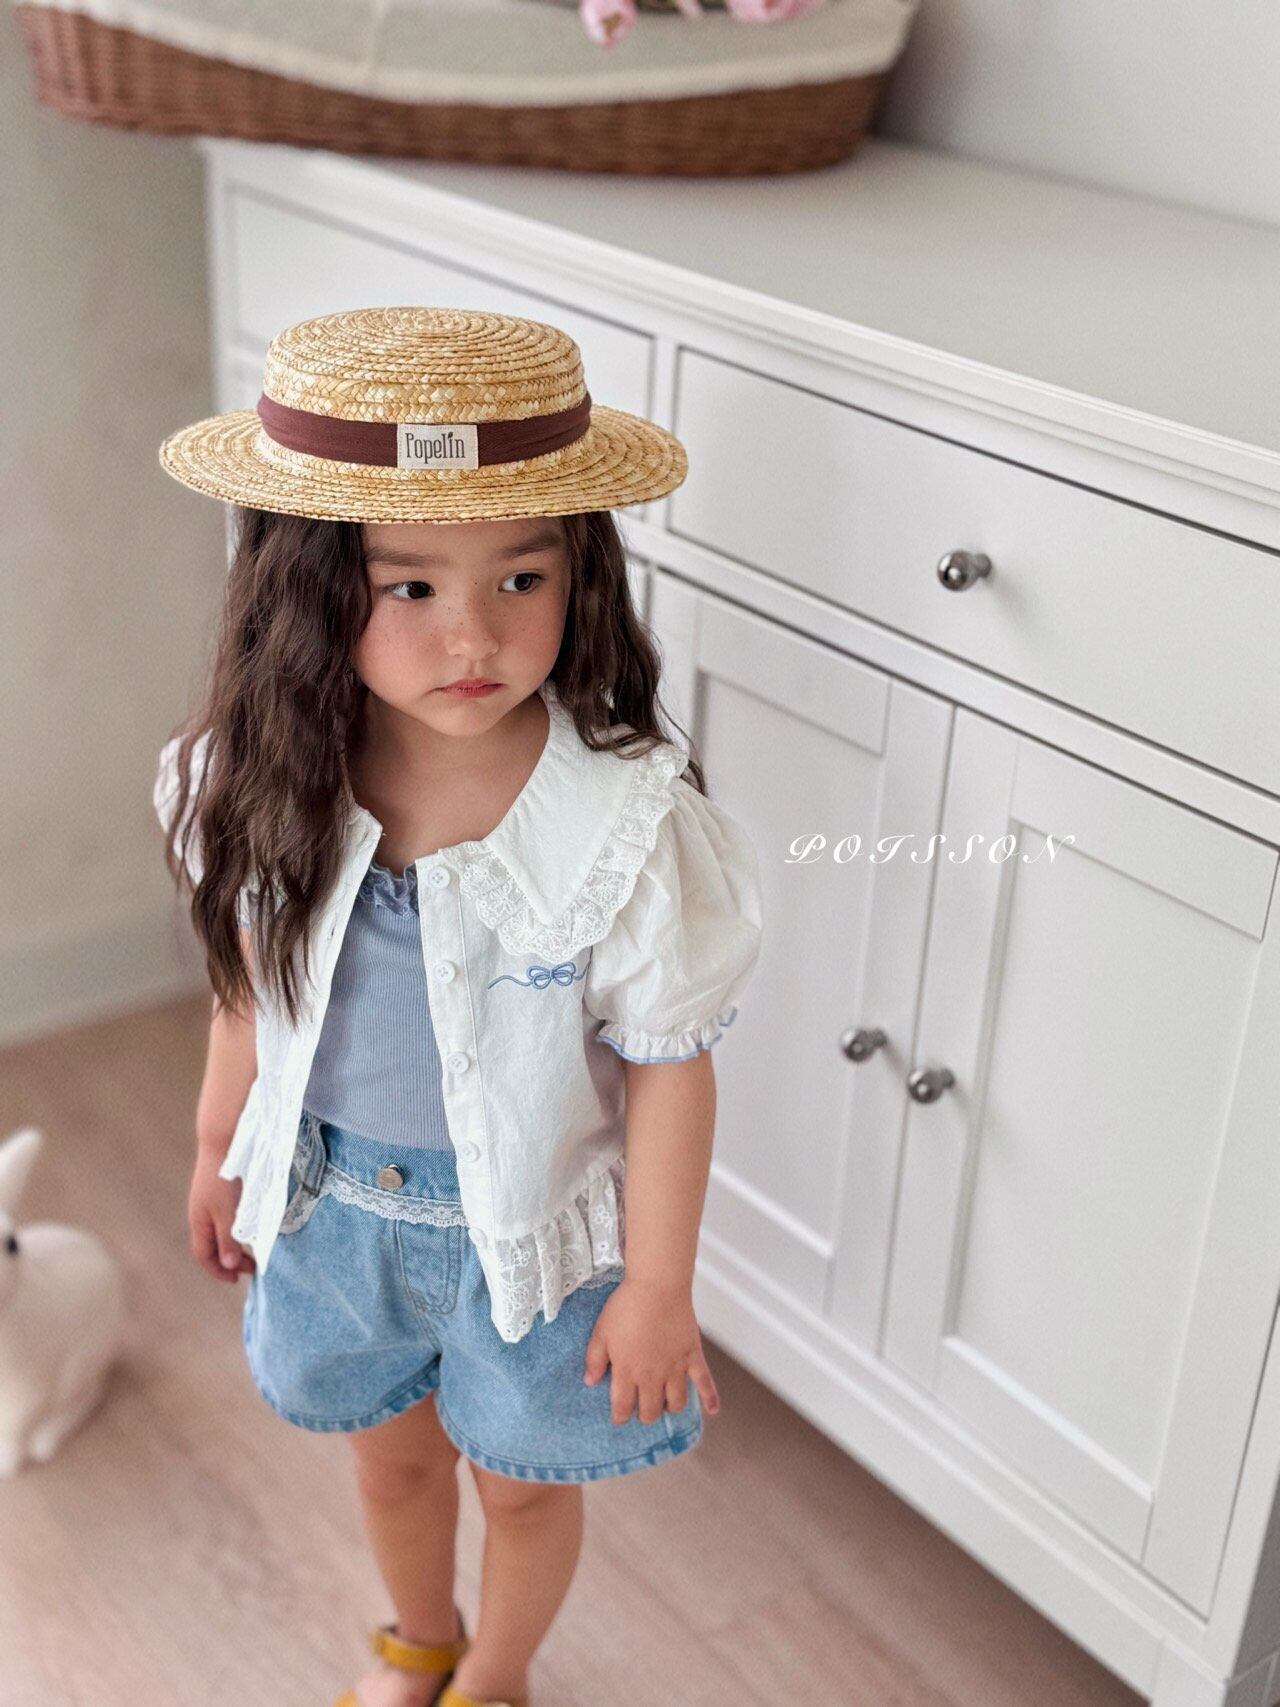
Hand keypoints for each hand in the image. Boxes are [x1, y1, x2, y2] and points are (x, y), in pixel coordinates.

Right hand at [188, 1151, 254, 1282]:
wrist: (223, 1141)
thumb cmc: (225, 1179)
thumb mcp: (229, 1213)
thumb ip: (228, 1239)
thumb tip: (228, 1264)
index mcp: (199, 1222)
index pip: (204, 1255)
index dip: (218, 1270)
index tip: (236, 1280)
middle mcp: (201, 1213)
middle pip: (211, 1245)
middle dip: (229, 1260)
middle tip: (251, 1266)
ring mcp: (208, 1201)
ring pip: (218, 1231)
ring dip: (232, 1244)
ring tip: (251, 1250)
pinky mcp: (218, 1189)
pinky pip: (224, 1218)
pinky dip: (234, 1229)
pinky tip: (247, 1225)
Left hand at [582, 1276, 719, 1423]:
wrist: (657, 1285)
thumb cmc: (626, 1306)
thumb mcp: (600, 1331)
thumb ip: (593, 1359)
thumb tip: (589, 1382)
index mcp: (627, 1371)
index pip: (622, 1407)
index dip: (620, 1416)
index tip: (618, 1417)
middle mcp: (652, 1375)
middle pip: (650, 1410)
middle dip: (644, 1415)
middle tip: (641, 1409)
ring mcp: (675, 1368)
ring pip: (675, 1403)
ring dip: (669, 1408)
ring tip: (664, 1404)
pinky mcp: (692, 1356)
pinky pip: (705, 1382)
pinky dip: (710, 1398)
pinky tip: (712, 1410)